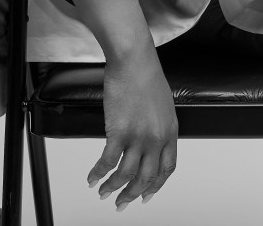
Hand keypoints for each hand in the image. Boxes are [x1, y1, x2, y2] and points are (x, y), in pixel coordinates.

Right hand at [87, 44, 178, 210]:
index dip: (156, 186)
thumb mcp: (163, 104)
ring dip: (113, 188)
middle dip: (133, 194)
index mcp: (170, 131)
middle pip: (146, 178)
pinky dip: (98, 173)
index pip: (167, 168)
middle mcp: (156, 138)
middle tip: (122, 203)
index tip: (147, 195)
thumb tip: (150, 139)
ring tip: (104, 193)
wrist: (134, 59)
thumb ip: (159, 125)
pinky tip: (92, 178)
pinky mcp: (119, 132)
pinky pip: (107, 162)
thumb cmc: (146, 74)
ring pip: (126, 175)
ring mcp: (138, 136)